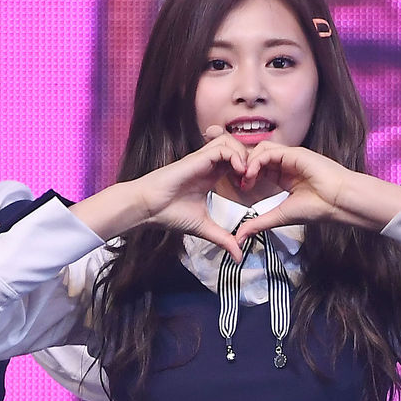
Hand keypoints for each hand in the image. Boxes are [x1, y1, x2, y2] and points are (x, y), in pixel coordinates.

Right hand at [114, 132, 249, 253]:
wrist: (149, 208)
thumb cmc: (169, 214)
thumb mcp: (204, 228)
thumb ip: (223, 239)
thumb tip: (238, 257)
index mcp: (210, 176)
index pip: (236, 162)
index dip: (248, 171)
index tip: (250, 189)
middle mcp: (208, 165)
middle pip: (236, 148)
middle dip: (250, 161)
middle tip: (252, 180)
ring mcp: (202, 160)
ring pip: (230, 142)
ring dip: (243, 156)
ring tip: (245, 176)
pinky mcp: (196, 158)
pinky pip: (222, 147)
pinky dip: (235, 157)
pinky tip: (238, 173)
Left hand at [231, 139, 400, 245]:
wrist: (339, 202)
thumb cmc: (317, 209)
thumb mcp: (280, 217)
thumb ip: (259, 223)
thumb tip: (240, 237)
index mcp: (284, 177)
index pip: (258, 168)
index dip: (244, 175)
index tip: (237, 188)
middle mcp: (286, 164)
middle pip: (256, 156)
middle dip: (241, 165)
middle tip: (234, 180)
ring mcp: (290, 157)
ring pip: (260, 151)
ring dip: (248, 164)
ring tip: (244, 180)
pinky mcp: (294, 153)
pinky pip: (268, 151)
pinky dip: (256, 161)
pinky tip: (251, 174)